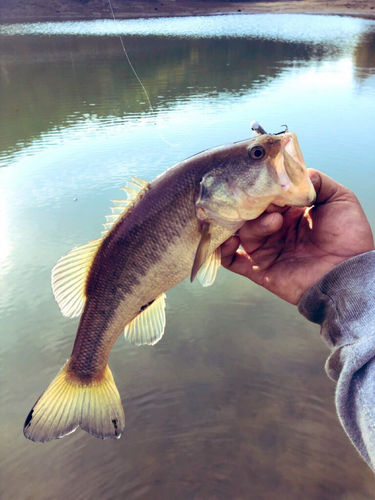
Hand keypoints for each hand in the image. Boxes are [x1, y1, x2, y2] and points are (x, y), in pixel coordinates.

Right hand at [221, 169, 373, 304]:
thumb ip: (318, 182)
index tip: (267, 184)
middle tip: (264, 203)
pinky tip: (230, 240)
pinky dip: (223, 250)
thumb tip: (296, 172)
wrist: (349, 273)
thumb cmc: (349, 237)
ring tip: (272, 224)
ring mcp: (266, 249)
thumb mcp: (340, 199)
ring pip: (241, 231)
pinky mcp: (259, 269)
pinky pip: (231, 260)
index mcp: (290, 212)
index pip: (267, 196)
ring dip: (249, 225)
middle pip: (249, 212)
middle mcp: (274, 229)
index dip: (264, 189)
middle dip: (253, 206)